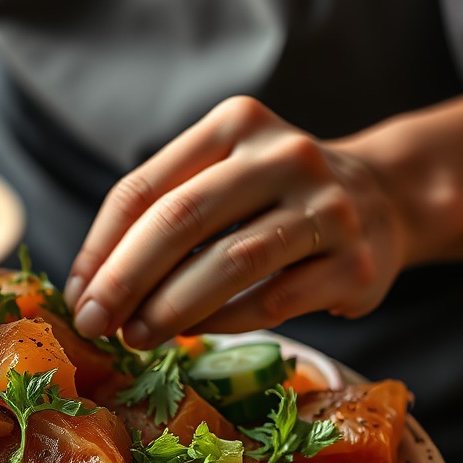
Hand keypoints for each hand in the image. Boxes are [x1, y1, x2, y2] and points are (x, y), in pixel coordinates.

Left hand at [64, 96, 408, 347]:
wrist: (385, 200)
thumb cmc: (276, 198)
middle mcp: (285, 154)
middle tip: (94, 323)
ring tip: (136, 337)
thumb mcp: (221, 179)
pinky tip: (191, 334)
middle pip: (181, 219)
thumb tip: (91, 287)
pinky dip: (221, 322)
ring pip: (230, 262)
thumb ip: (163, 214)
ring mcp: (327, 207)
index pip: (144, 189)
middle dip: (125, 279)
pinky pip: (272, 301)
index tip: (77, 294)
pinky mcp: (355, 262)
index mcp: (235, 125)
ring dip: (170, 308)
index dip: (100, 247)